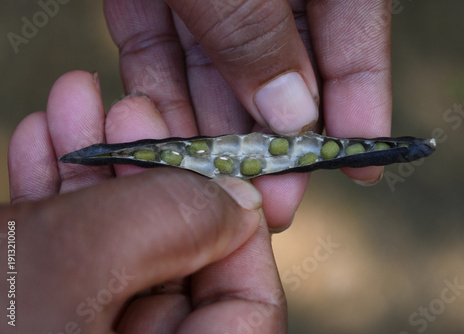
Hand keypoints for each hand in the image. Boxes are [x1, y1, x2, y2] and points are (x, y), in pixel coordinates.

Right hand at [3, 72, 285, 332]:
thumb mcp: (81, 268)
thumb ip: (172, 224)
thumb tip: (239, 195)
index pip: (249, 305)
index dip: (239, 230)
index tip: (214, 165)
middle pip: (178, 260)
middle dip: (151, 173)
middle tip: (130, 110)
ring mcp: (93, 330)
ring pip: (117, 246)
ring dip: (94, 169)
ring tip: (79, 108)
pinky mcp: (47, 312)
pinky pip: (66, 255)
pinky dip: (53, 196)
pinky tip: (46, 143)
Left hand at [103, 0, 392, 228]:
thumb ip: (259, 34)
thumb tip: (294, 113)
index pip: (354, 43)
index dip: (360, 108)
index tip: (359, 171)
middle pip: (278, 74)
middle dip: (270, 141)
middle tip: (269, 203)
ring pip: (213, 75)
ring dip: (209, 132)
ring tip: (206, 189)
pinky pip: (157, 54)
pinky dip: (157, 99)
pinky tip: (160, 145)